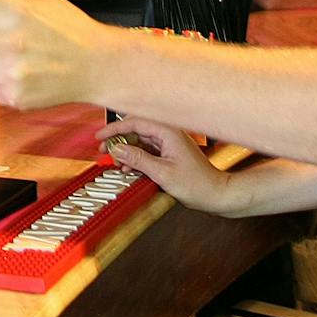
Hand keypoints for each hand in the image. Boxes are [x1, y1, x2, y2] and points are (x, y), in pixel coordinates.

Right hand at [96, 118, 235, 214]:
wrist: (217, 194)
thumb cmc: (196, 184)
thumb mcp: (162, 173)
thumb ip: (137, 159)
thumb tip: (117, 149)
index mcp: (168, 132)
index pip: (134, 123)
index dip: (114, 129)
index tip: (99, 138)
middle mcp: (169, 133)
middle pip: (136, 129)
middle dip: (118, 140)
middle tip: (105, 151)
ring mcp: (170, 142)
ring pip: (140, 140)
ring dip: (127, 150)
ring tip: (118, 164)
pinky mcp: (170, 152)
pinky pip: (148, 149)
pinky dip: (136, 157)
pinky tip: (130, 168)